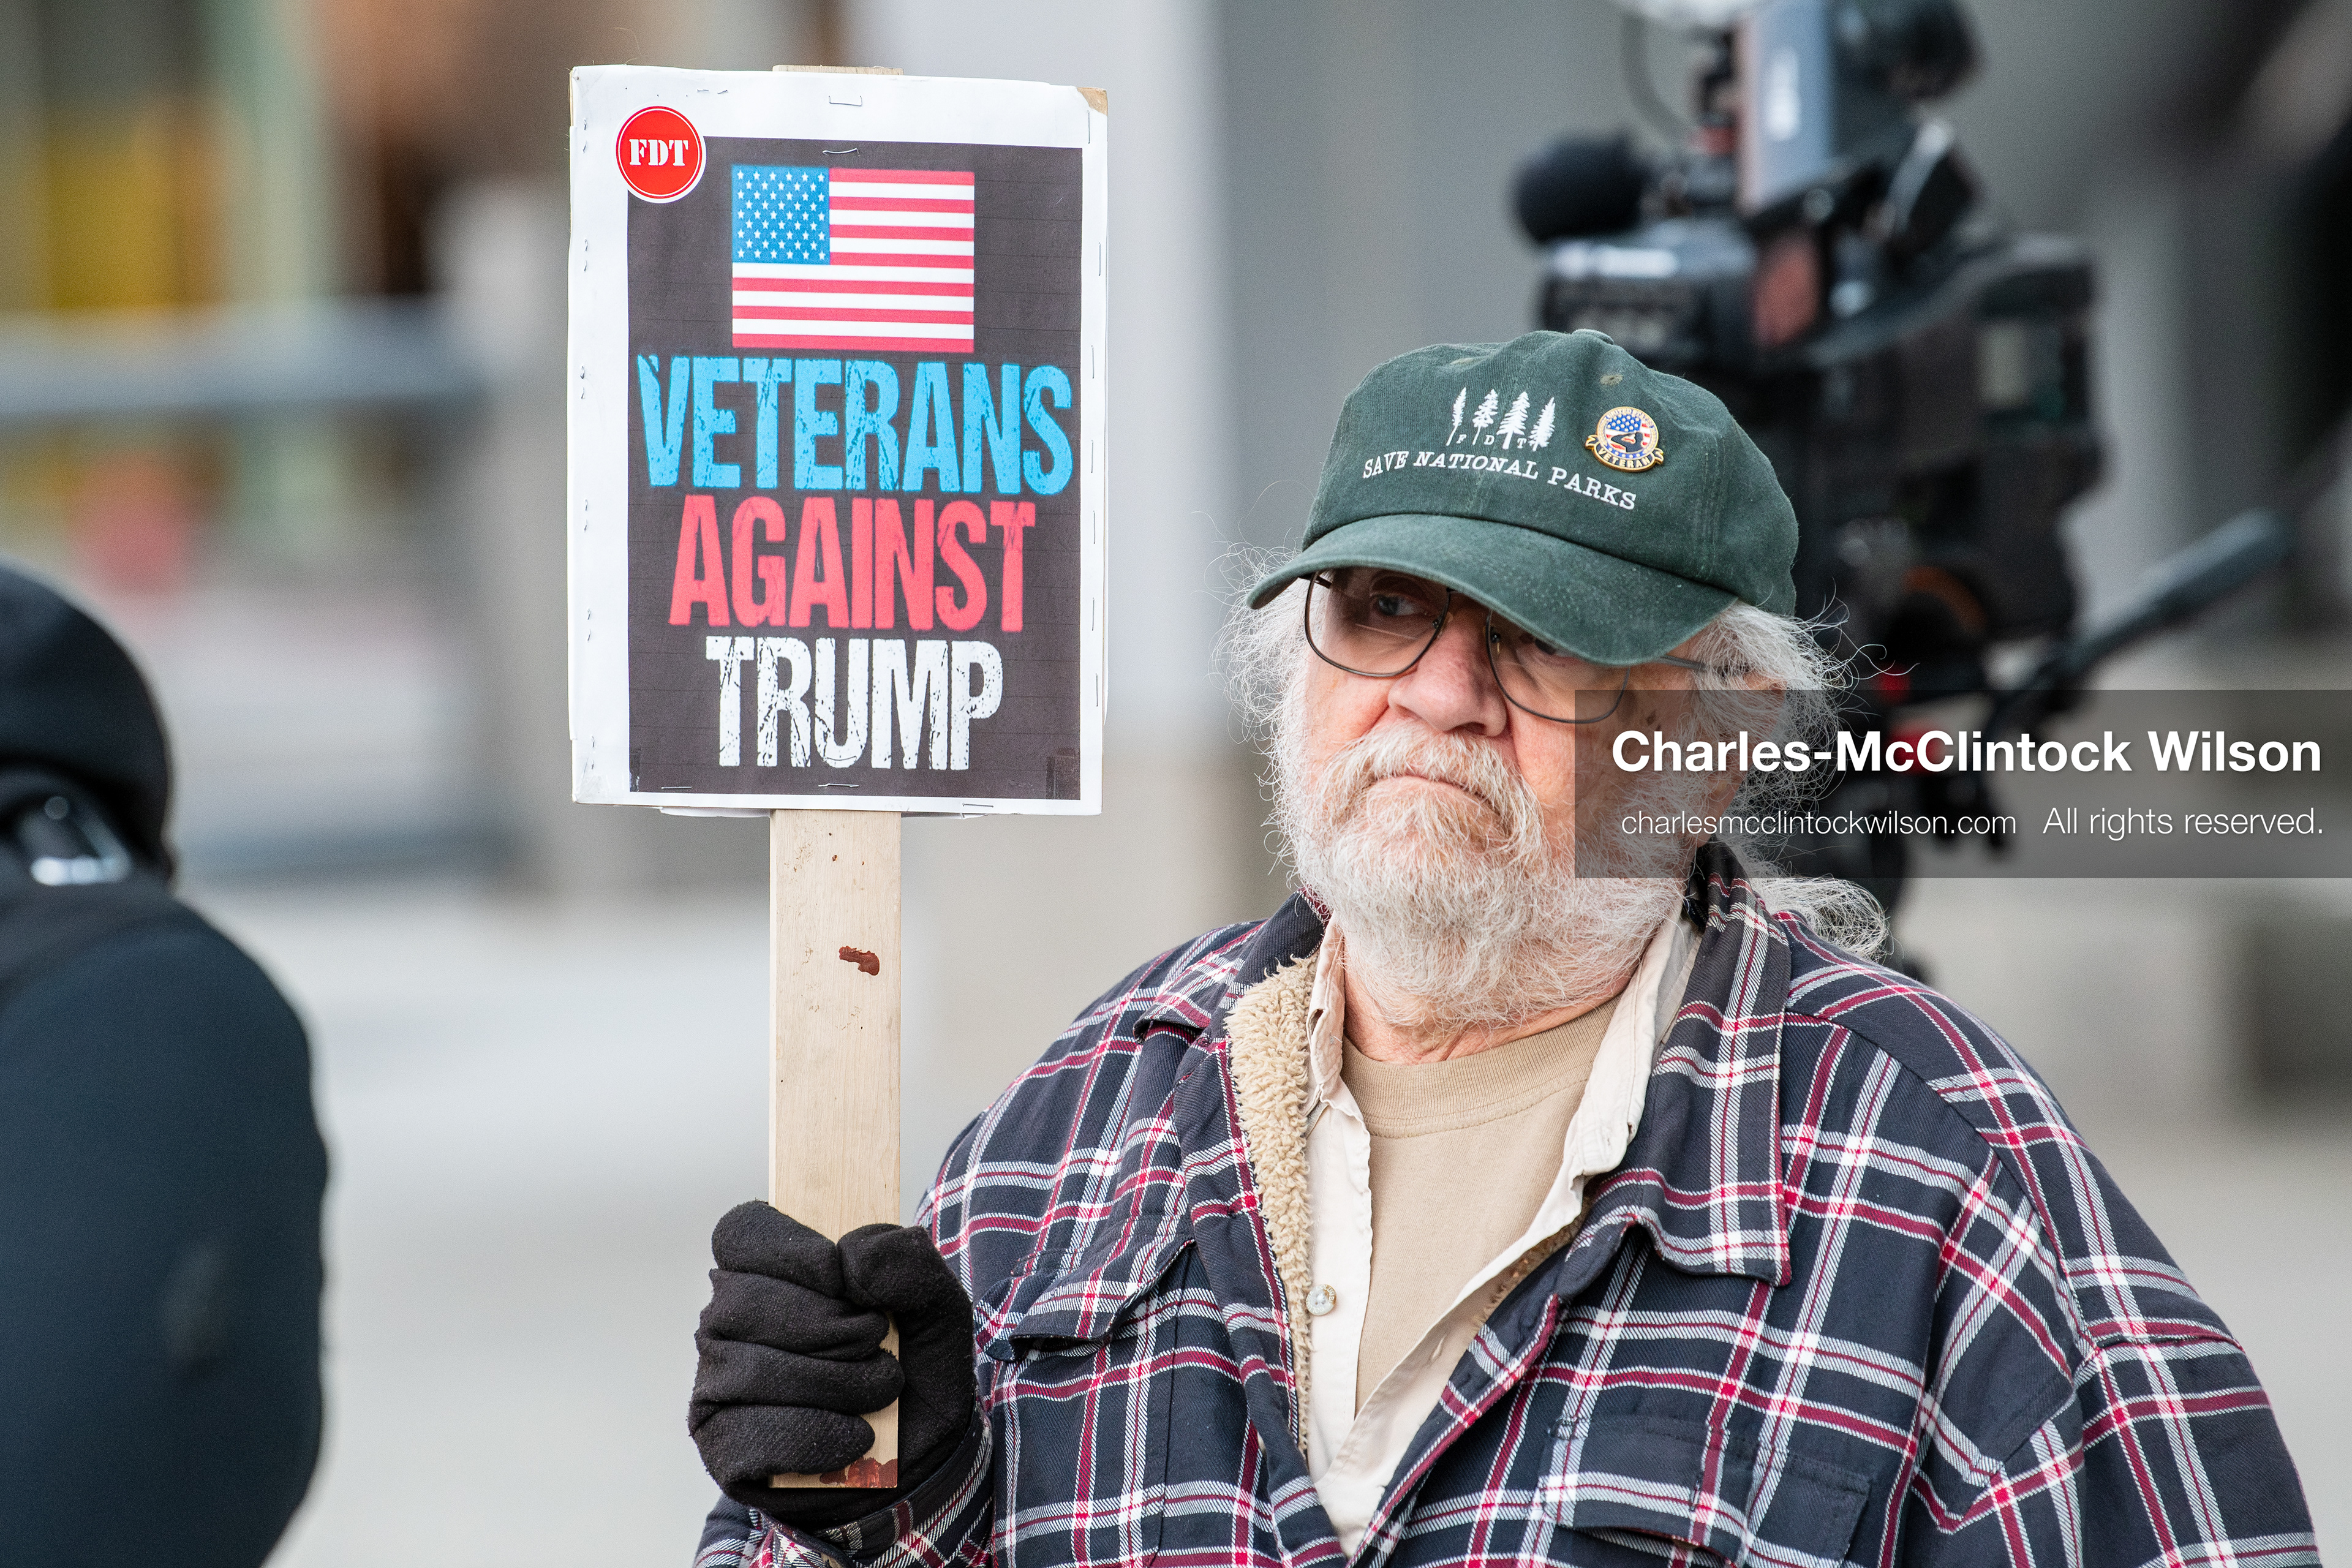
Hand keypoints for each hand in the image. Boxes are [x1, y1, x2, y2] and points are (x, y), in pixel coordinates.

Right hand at [689, 1202, 974, 1524]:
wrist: (919, 1456)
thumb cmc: (914, 1365)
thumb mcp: (936, 1304)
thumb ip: (906, 1259)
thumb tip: (850, 1256)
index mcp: (768, 1272)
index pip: (741, 1235)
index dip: (788, 1249)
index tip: (838, 1275)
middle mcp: (727, 1324)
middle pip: (745, 1301)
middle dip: (829, 1326)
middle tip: (877, 1344)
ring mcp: (716, 1385)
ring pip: (752, 1370)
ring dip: (836, 1383)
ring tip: (879, 1391)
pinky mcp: (722, 1447)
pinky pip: (755, 1435)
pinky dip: (819, 1435)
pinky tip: (857, 1436)